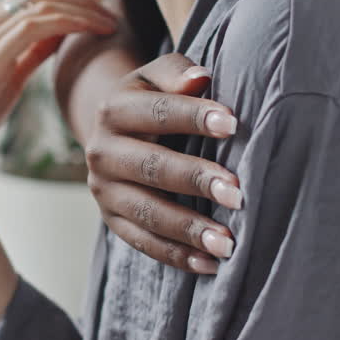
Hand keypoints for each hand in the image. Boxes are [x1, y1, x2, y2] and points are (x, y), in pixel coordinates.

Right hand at [0, 0, 116, 193]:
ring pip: (42, 3)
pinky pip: (37, 25)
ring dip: (82, 8)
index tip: (98, 2)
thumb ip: (31, 53)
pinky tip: (90, 28)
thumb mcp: (11, 76)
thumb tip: (58, 36)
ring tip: (108, 21)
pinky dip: (69, 21)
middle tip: (109, 6)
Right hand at [84, 53, 242, 274]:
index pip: (157, 113)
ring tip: (229, 243)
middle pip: (151, 167)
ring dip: (188, 229)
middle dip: (196, 180)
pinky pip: (143, 242)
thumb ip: (178, 74)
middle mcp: (102, 151)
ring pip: (147, 212)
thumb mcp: (158, 77)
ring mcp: (104, 190)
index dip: (194, 118)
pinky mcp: (111, 220)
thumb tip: (200, 80)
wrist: (114, 131)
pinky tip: (212, 265)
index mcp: (115, 109)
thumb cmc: (154, 98)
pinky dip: (177, 256)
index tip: (234, 125)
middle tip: (238, 195)